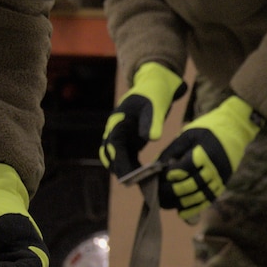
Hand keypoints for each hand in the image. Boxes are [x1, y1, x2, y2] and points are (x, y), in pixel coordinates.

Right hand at [99, 62, 184, 178]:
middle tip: (132, 182)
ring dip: (124, 169)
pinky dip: (132, 165)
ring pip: (116, 157)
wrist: (155, 84)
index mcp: (118, 120)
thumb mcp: (156, 104)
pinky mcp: (129, 139)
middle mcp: (116, 129)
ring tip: (139, 182)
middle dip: (119, 167)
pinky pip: (126, 156)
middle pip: (110, 153)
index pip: (113, 143)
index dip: (119, 159)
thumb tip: (152, 138)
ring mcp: (121, 135)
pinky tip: (144, 175)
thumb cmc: (154, 92)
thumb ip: (153, 121)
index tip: (127, 173)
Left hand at [155, 95, 261, 218]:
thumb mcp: (187, 134)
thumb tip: (155, 166)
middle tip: (156, 194)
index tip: (158, 176)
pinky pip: (207, 201)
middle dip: (169, 192)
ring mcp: (219, 179)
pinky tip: (181, 212)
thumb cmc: (208, 129)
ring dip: (179, 203)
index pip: (183, 170)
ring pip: (197, 197)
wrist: (236, 129)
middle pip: (188, 186)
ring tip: (164, 204)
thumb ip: (171, 151)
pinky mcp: (222, 184)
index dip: (169, 175)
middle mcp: (213, 169)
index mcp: (203, 154)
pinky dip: (194, 209)